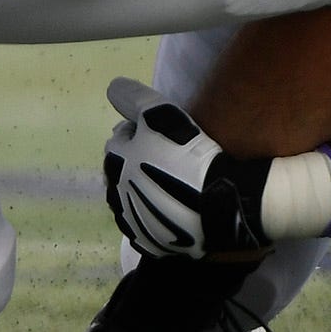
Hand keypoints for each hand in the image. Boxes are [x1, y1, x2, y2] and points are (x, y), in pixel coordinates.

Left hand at [102, 78, 270, 259]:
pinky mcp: (151, 244)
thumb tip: (112, 87)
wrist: (218, 201)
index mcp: (115, 164)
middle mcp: (117, 196)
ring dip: (142, 191)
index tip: (158, 132)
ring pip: (131, 202)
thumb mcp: (162, 114)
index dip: (137, 133)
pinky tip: (172, 209)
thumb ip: (134, 99)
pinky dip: (154, 217)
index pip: (118, 141)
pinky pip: (146, 227)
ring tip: (168, 183)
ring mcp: (133, 223)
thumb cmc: (187, 153)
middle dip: (134, 163)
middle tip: (164, 156)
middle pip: (121, 173)